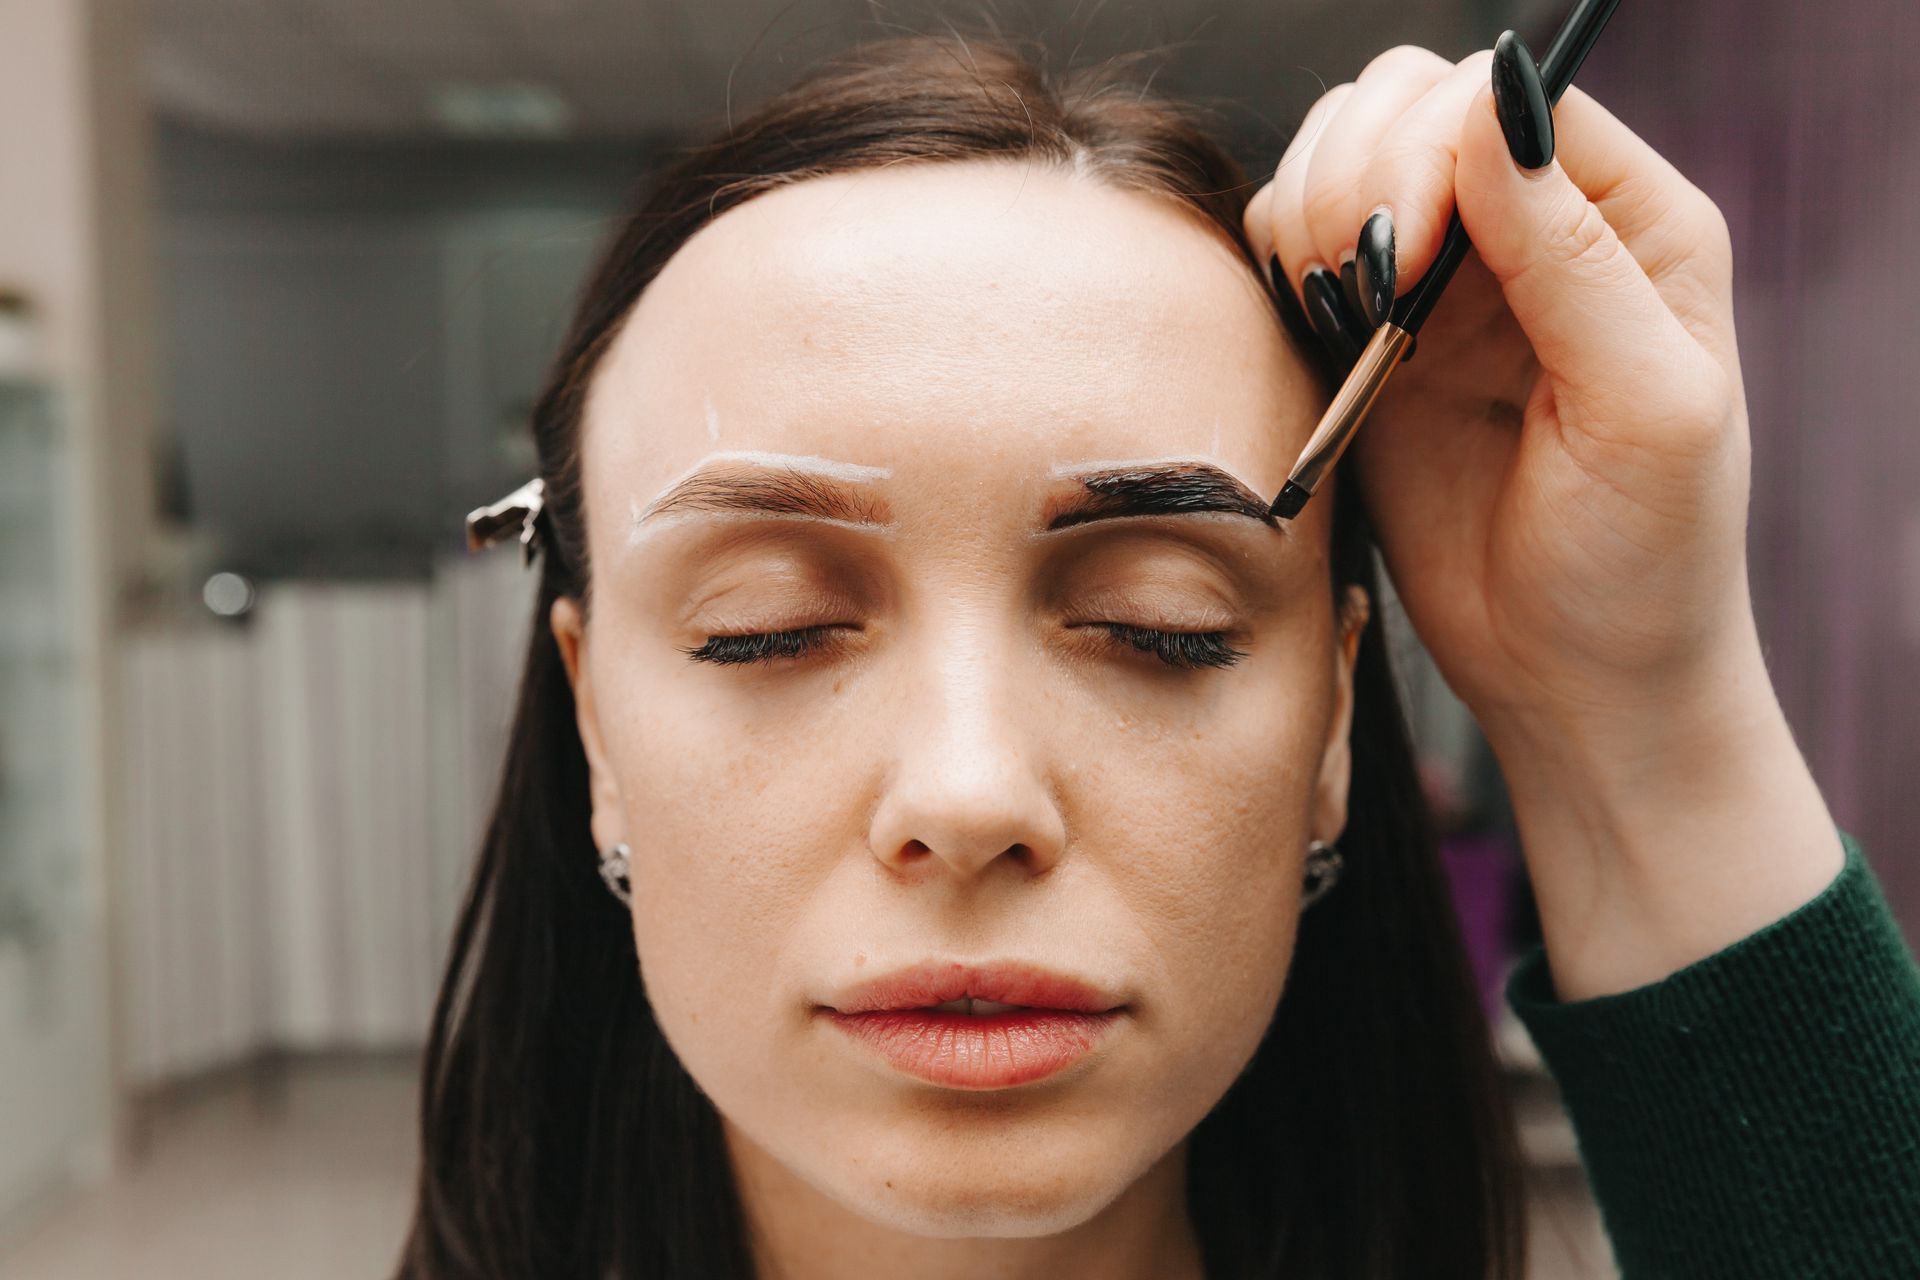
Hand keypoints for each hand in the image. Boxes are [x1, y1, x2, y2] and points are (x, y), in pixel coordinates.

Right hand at [1244, 41, 1841, 998]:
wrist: (1572, 683)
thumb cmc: (1642, 563)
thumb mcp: (1643, 409)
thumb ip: (1574, 258)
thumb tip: (1493, 109)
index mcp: (1630, 225)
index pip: (1506, 101)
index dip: (1436, 146)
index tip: (1409, 255)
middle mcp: (1531, 233)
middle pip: (1407, 104)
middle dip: (1359, 172)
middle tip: (1362, 288)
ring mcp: (1441, 287)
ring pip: (1338, 157)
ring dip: (1312, 211)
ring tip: (1340, 314)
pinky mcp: (1368, 346)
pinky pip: (1294, 246)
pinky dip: (1279, 264)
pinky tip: (1317, 329)